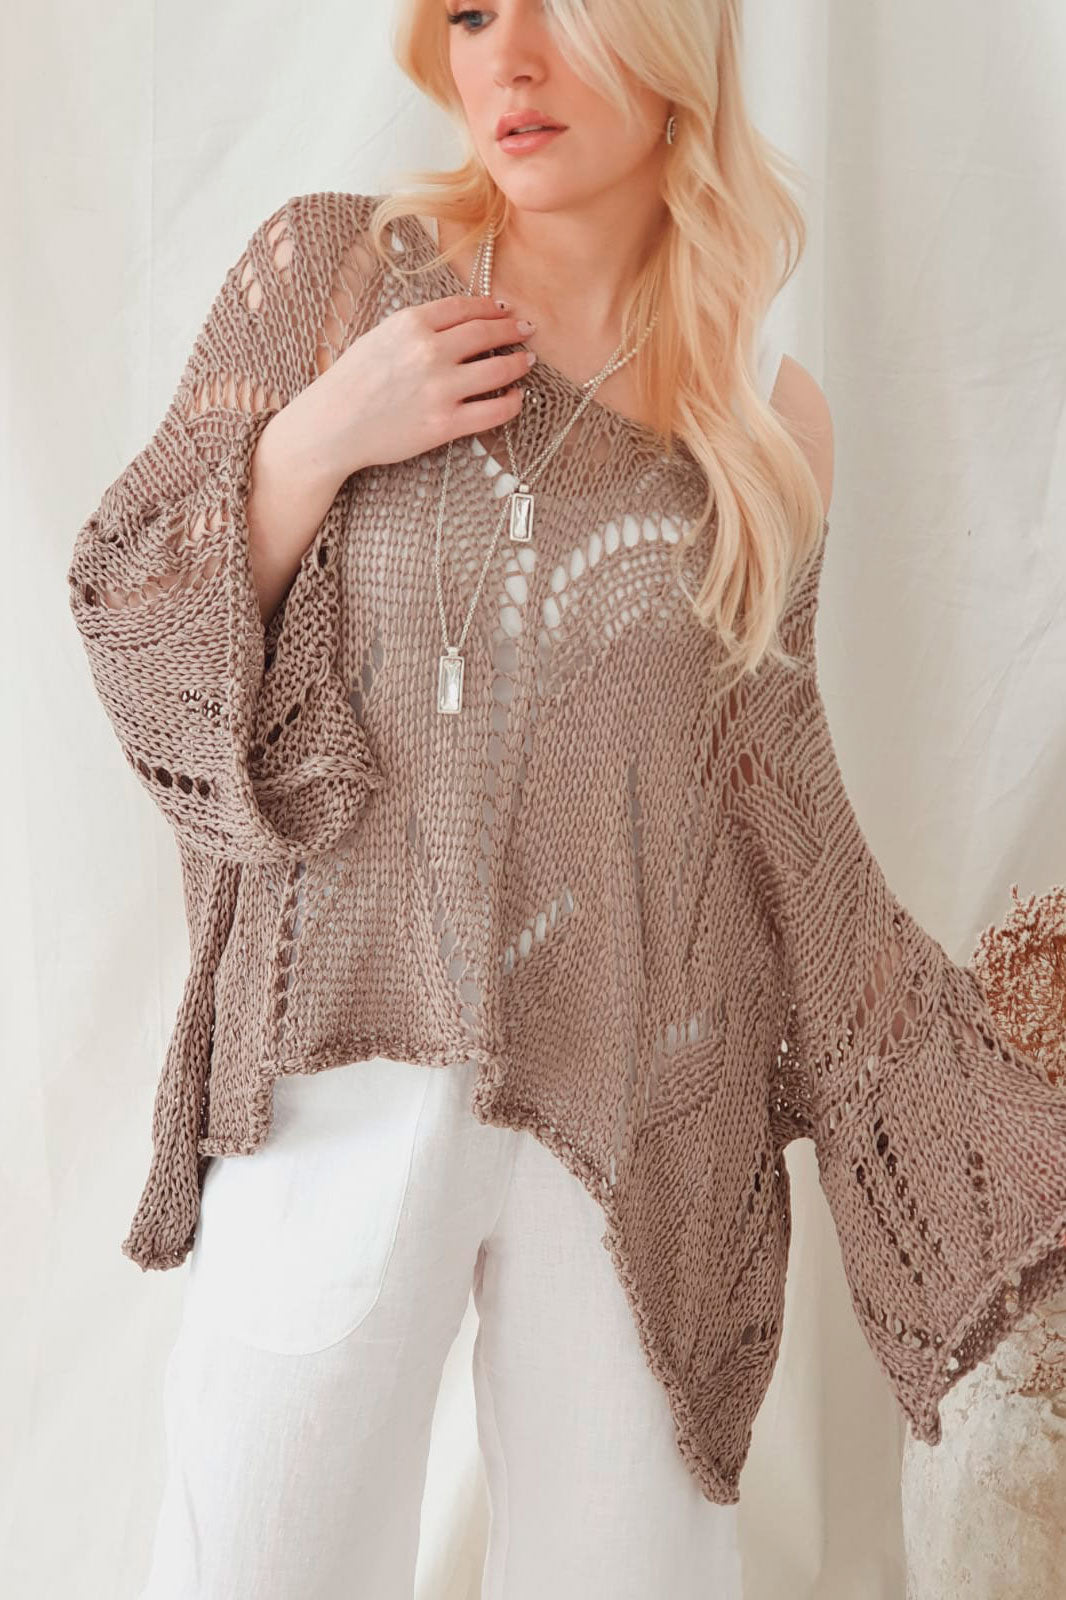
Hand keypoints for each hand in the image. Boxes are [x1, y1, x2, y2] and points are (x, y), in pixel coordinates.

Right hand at [302, 293, 535, 479]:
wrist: (332, 426)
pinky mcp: (445, 424)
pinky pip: (494, 411)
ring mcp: (440, 388)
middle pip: (487, 333)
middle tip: (527, 330)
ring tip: (526, 361)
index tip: (505, 310)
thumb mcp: (379, 337)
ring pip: (498, 370)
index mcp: (411, 324)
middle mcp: (429, 351)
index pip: (465, 307)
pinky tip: (516, 397)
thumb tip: (457, 321)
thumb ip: (417, 327)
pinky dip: (512, 402)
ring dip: (518, 363)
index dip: (491, 308)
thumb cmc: (351, 382)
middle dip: (512, 329)